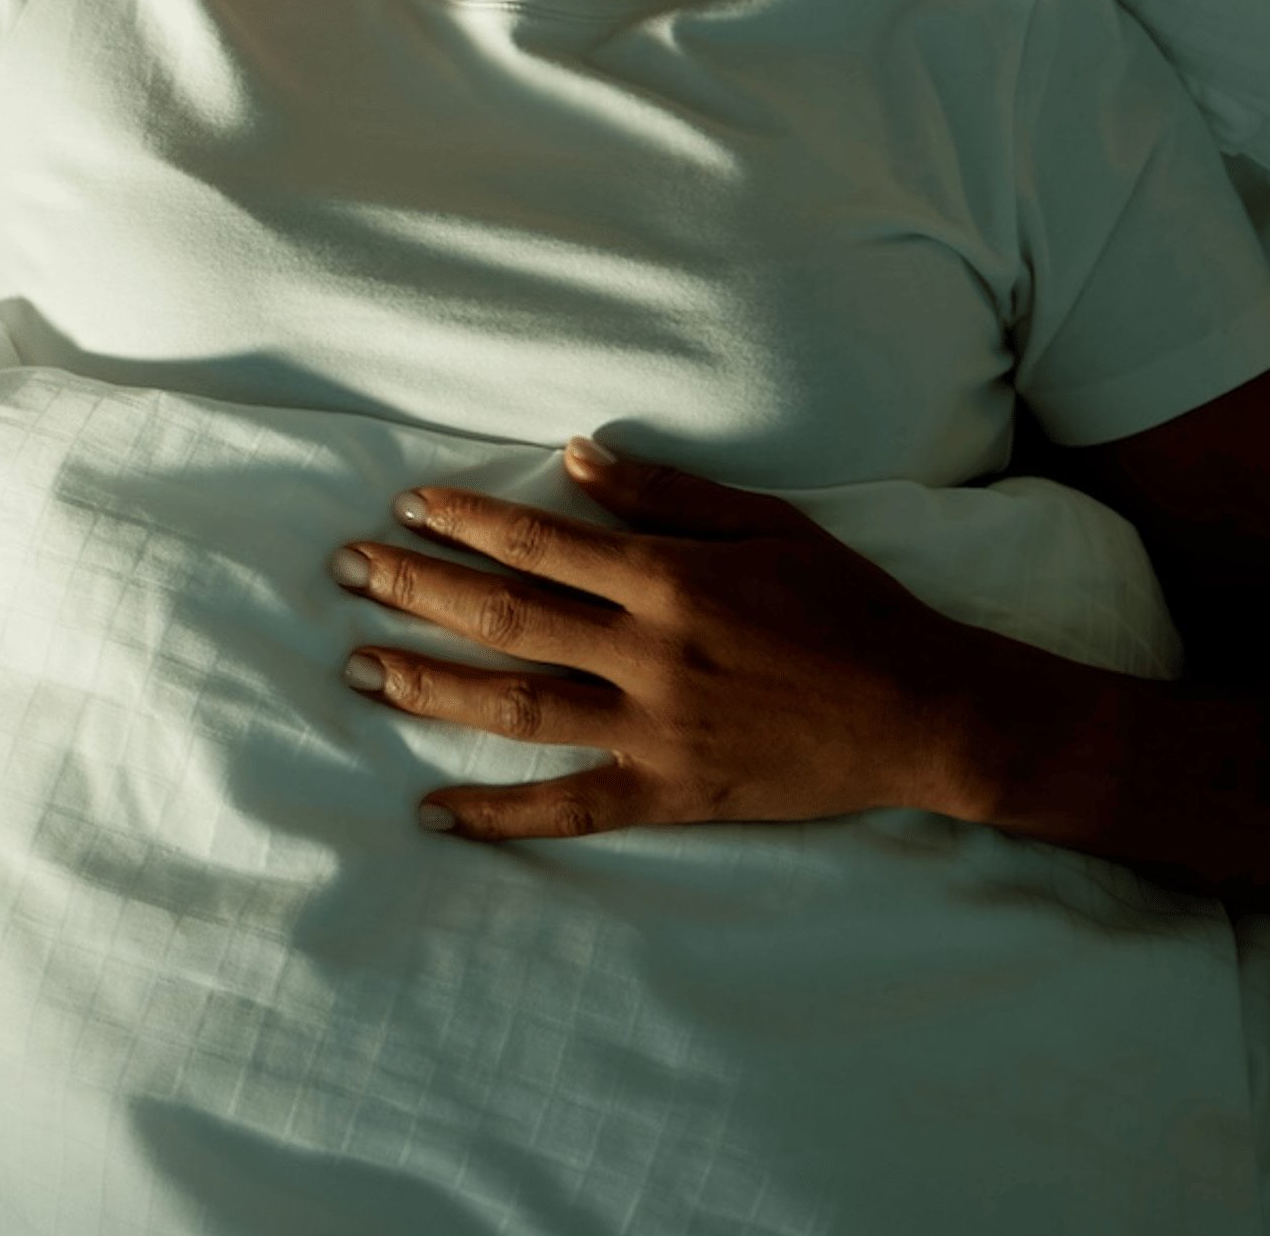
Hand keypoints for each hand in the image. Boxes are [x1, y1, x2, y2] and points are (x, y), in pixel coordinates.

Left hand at [333, 436, 1013, 841]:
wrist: (923, 710)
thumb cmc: (850, 605)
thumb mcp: (767, 523)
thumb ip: (665, 493)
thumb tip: (573, 455)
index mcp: (671, 576)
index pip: (540, 542)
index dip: (464, 522)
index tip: (405, 507)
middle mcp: (650, 651)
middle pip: (506, 616)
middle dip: (415, 589)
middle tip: (346, 569)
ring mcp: (656, 728)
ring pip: (517, 706)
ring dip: (430, 685)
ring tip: (358, 668)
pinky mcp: (671, 792)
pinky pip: (568, 808)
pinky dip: (498, 815)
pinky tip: (432, 812)